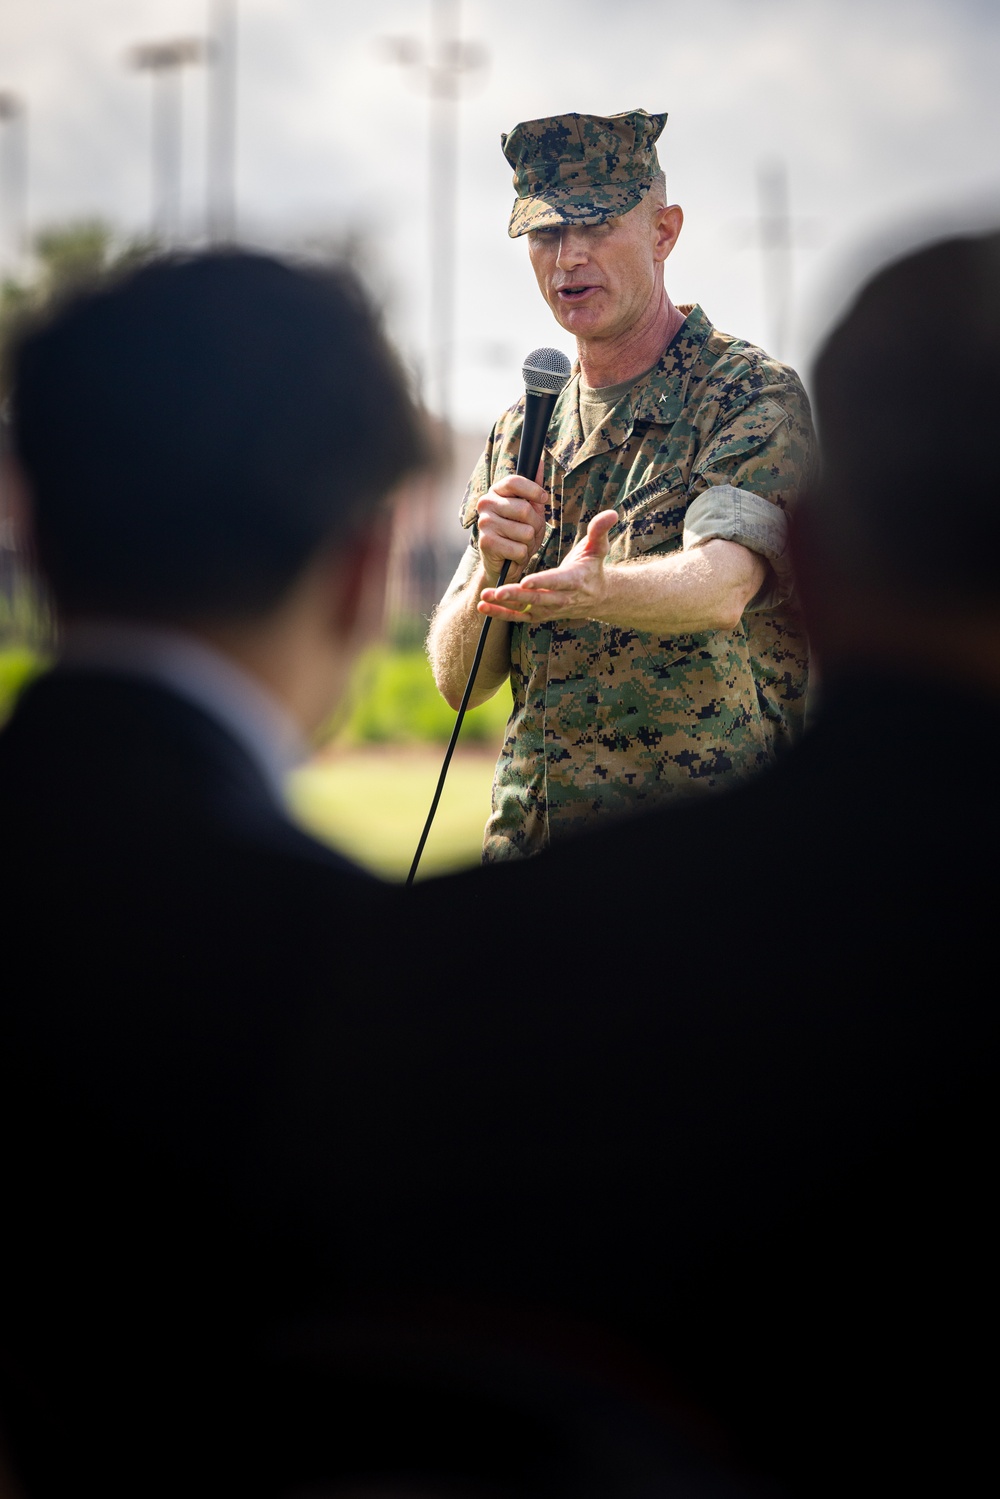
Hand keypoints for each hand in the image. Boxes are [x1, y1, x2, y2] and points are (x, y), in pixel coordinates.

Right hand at [477, 466, 546, 586]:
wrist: (503, 563)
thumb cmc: (518, 534)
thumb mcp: (530, 509)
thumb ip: (533, 487)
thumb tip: (538, 461)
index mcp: (496, 492)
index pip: (514, 481)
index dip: (533, 490)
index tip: (543, 499)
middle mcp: (486, 504)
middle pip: (524, 509)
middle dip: (535, 525)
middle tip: (528, 532)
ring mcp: (484, 523)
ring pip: (525, 532)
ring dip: (529, 542)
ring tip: (520, 544)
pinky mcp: (486, 543)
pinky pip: (519, 549)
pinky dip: (522, 555)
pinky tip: (513, 555)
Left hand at [478, 510, 618, 622]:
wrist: (597, 597)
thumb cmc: (592, 567)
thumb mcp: (598, 548)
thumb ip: (600, 531)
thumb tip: (612, 513)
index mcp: (574, 580)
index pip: (557, 582)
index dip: (542, 583)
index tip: (526, 582)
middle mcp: (561, 599)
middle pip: (537, 599)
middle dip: (517, 596)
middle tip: (497, 591)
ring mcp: (549, 610)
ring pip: (525, 609)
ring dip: (504, 606)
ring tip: (484, 598)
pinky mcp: (539, 615)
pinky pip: (518, 616)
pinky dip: (501, 614)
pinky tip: (483, 607)